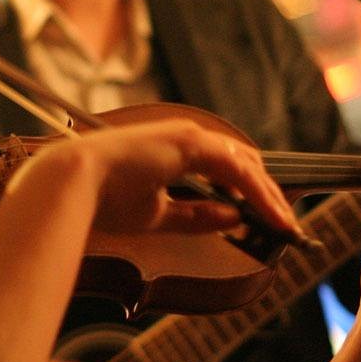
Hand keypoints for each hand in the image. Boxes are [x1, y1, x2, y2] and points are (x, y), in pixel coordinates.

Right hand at [34, 119, 302, 240]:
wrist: (74, 184)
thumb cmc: (103, 198)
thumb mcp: (158, 215)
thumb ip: (197, 216)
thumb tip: (235, 219)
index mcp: (175, 150)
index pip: (227, 169)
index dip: (251, 194)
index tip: (267, 220)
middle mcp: (186, 138)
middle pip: (244, 163)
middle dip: (268, 194)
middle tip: (285, 224)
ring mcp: (189, 137)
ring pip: (246, 165)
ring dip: (269, 195)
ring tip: (286, 224)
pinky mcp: (191, 143)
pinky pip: (238, 170)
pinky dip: (259, 193)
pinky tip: (272, 216)